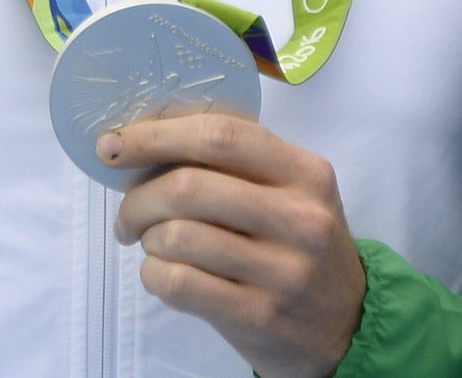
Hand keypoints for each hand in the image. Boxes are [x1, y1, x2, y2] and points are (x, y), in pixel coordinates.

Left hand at [101, 113, 364, 377]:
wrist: (348, 325)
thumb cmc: (296, 244)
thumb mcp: (288, 191)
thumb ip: (231, 161)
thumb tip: (139, 139)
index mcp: (304, 172)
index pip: (218, 135)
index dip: (155, 135)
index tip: (113, 143)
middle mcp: (301, 218)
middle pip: (188, 187)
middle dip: (138, 196)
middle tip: (127, 211)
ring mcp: (284, 272)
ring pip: (177, 236)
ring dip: (147, 238)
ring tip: (153, 244)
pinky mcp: (261, 316)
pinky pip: (178, 283)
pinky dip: (153, 274)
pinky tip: (162, 272)